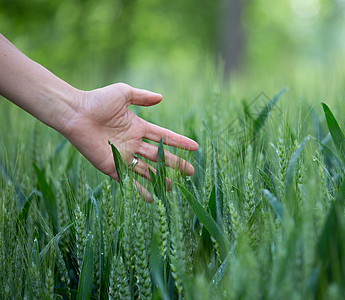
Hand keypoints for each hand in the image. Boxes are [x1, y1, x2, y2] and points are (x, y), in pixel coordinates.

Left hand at [62, 83, 197, 199]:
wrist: (75, 114)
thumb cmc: (97, 100)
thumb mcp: (123, 93)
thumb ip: (142, 97)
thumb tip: (161, 98)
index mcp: (138, 127)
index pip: (164, 136)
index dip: (179, 142)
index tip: (195, 147)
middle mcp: (133, 143)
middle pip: (159, 155)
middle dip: (175, 163)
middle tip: (190, 172)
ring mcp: (123, 155)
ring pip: (147, 169)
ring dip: (160, 178)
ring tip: (173, 187)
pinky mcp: (112, 165)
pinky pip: (129, 179)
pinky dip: (140, 189)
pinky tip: (151, 198)